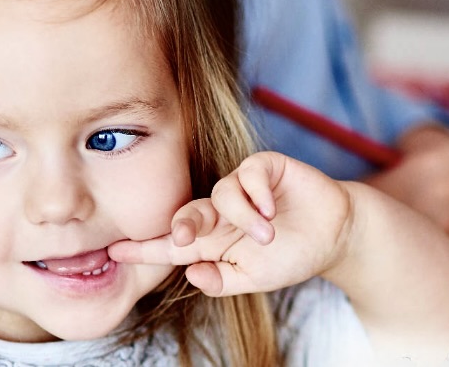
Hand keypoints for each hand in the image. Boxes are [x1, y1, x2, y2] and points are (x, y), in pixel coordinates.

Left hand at [108, 151, 352, 296]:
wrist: (334, 235)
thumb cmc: (291, 256)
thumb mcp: (255, 279)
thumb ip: (222, 280)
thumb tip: (190, 274)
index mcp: (213, 240)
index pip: (172, 245)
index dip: (144, 248)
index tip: (114, 252)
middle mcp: (221, 211)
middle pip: (187, 213)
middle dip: (180, 224)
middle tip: (181, 239)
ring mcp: (243, 187)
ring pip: (221, 193)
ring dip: (243, 218)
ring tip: (268, 235)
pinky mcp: (265, 168)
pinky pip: (249, 172)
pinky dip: (258, 193)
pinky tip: (273, 210)